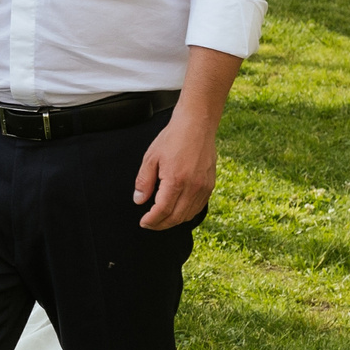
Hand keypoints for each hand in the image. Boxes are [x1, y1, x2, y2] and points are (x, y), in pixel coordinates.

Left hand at [132, 106, 217, 228]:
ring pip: (189, 215)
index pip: (163, 210)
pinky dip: (187, 213)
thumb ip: (144, 181)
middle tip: (150, 224)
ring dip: (174, 221)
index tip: (144, 222)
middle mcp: (193, 187)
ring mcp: (204, 187)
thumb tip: (139, 201)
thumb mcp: (151, 157)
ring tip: (162, 219)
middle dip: (161, 224)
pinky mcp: (210, 184)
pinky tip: (177, 210)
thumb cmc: (173, 138)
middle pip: (176, 217)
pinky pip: (199, 207)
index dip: (152, 220)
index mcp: (176, 180)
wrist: (197, 125)